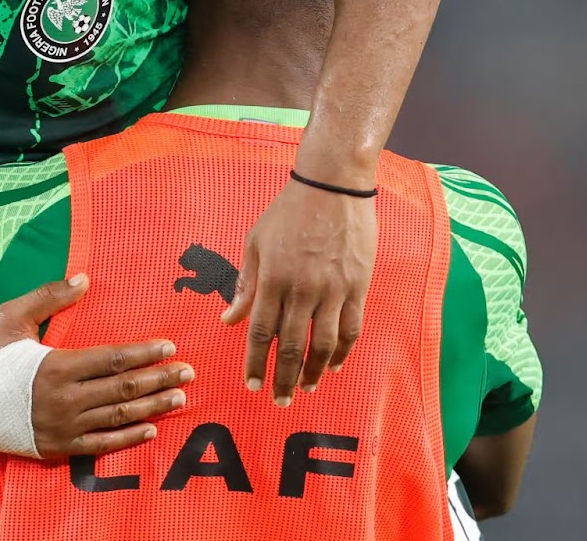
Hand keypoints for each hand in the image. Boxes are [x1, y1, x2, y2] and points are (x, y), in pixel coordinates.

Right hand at [0, 274, 192, 458]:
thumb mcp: (12, 316)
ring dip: (152, 408)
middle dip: (159, 380)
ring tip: (179, 399)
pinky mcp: (56, 446)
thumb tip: (84, 278)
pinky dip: (127, 439)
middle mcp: (64, 399)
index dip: (144, 353)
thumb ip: (49, 296)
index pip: (113, 359)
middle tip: (189, 373)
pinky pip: (100, 446)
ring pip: (118, 418)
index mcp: (56, 365)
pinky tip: (150, 431)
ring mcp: (61, 426)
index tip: (170, 347)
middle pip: (123, 389)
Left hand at [221, 178, 376, 405]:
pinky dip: (343, 352)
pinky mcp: (357, 286)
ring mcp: (333, 290)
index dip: (256, 363)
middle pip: (291, 346)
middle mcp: (302, 289)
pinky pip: (351, 328)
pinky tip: (335, 366)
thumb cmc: (288, 212)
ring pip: (324, 344)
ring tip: (305, 388)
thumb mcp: (256, 242)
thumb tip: (229, 320)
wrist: (332, 185)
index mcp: (273, 278)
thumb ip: (245, 285)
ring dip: (314, 372)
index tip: (251, 385)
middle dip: (283, 378)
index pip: (261, 332)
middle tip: (278, 401)